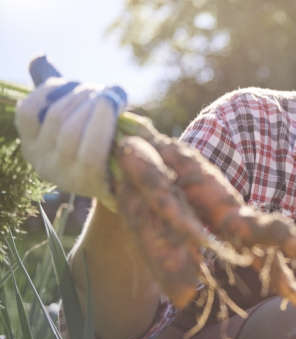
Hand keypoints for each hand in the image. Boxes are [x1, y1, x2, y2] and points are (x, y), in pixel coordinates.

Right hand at [14, 76, 126, 209]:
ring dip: (94, 106)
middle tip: (101, 89)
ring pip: (72, 129)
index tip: (69, 83)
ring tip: (111, 96)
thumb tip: (40, 56)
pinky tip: (111, 108)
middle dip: (80, 96)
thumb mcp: (74, 117)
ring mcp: (62, 175)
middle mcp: (41, 162)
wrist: (125, 182)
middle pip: (56, 117)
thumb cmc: (97, 142)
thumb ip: (56, 91)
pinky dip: (101, 123)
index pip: (27, 111)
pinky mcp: (87, 182)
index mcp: (31, 146)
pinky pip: (90, 148)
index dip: (48, 90)